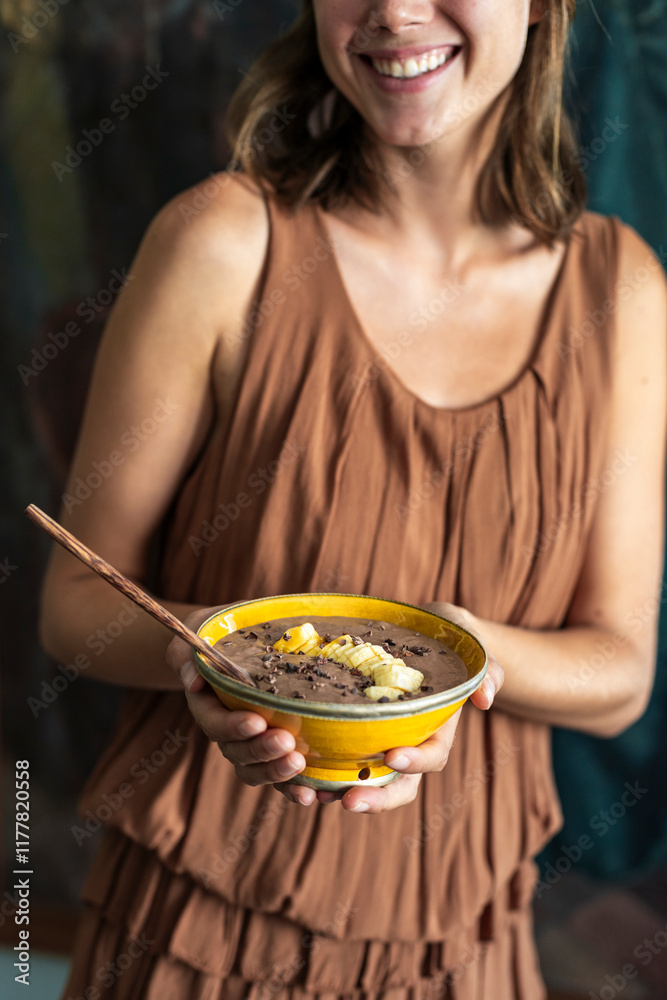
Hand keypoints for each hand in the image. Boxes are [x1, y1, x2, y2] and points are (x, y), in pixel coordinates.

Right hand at [166, 606, 316, 805]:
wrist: (233, 641)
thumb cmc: (216, 632)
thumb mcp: (200, 633)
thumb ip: (190, 655)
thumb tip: (193, 680)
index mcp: (208, 705)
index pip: (215, 724)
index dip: (233, 727)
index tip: (255, 721)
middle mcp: (227, 731)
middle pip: (238, 753)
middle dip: (261, 751)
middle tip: (286, 743)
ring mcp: (249, 744)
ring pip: (257, 770)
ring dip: (277, 773)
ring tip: (299, 763)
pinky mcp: (272, 750)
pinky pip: (279, 776)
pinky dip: (293, 788)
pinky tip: (313, 793)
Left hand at [316, 600, 503, 813]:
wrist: (427, 632)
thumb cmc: (453, 639)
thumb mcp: (472, 647)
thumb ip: (487, 669)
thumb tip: (486, 699)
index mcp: (437, 730)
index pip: (432, 757)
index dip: (415, 762)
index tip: (393, 756)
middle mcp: (409, 745)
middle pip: (398, 786)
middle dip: (376, 797)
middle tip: (348, 801)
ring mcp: (381, 743)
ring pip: (366, 782)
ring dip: (342, 792)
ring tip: (317, 796)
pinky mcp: (356, 734)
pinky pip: (340, 761)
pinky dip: (322, 772)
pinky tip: (298, 774)